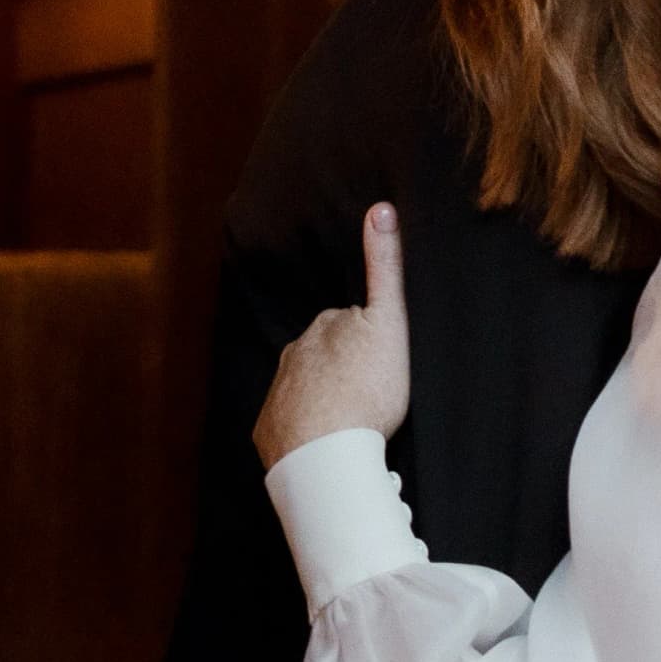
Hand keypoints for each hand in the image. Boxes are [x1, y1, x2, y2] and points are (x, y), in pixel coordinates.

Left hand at [255, 203, 412, 465]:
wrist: (327, 453)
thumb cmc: (366, 390)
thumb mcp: (390, 323)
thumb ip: (385, 267)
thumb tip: (381, 208)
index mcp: (324, 328)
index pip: (348, 325)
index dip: (368, 342)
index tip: (380, 364)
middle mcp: (294, 354)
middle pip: (323, 356)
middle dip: (341, 368)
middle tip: (369, 395)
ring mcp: (279, 393)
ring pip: (305, 391)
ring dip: (323, 401)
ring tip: (350, 424)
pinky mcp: (270, 431)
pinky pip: (289, 427)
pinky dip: (304, 432)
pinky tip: (325, 445)